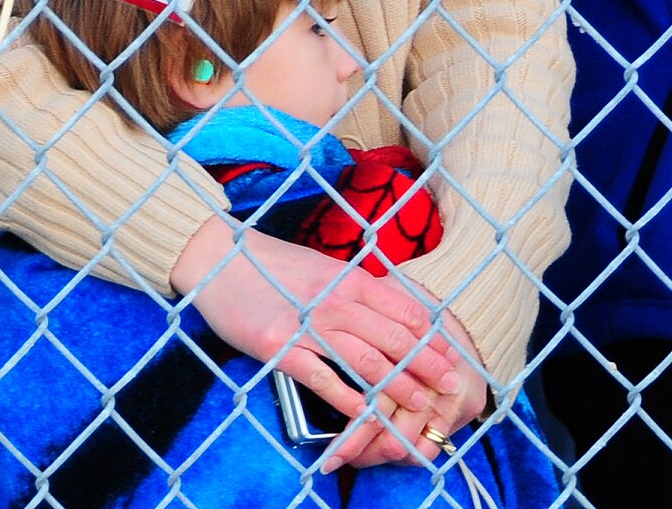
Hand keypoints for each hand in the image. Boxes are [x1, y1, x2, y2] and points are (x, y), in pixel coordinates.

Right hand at [168, 217, 468, 471]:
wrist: (219, 258)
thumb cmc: (270, 264)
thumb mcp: (319, 266)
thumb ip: (352, 287)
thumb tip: (388, 305)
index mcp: (346, 278)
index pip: (402, 309)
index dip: (431, 337)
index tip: (453, 356)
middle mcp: (333, 300)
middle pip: (392, 338)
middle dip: (426, 365)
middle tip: (450, 386)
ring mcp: (307, 324)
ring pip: (365, 360)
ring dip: (397, 385)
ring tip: (419, 404)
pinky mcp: (280, 346)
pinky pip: (322, 378)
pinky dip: (347, 398)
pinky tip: (365, 414)